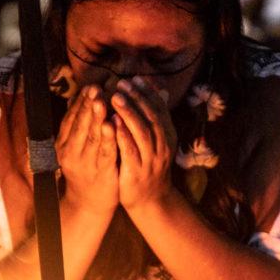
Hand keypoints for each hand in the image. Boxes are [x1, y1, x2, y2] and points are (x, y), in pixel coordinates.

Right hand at [56, 83, 118, 215]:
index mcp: (64, 143)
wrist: (88, 204)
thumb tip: (82, 98)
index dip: (81, 102)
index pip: (72, 118)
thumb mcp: (78, 147)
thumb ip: (80, 126)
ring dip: (96, 118)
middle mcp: (71, 151)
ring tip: (101, 101)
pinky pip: (104, 152)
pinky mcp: (100, 172)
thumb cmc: (87, 170)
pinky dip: (107, 138)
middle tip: (95, 88)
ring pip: (91, 136)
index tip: (91, 86)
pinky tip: (111, 125)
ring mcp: (84, 163)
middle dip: (88, 105)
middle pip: (80, 124)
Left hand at [111, 76, 177, 213]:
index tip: (135, 78)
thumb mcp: (158, 140)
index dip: (148, 93)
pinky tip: (112, 123)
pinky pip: (130, 150)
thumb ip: (157, 117)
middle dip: (137, 98)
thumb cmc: (150, 165)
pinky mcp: (137, 171)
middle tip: (122, 84)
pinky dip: (122, 135)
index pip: (160, 109)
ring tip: (115, 98)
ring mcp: (151, 159)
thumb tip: (161, 89)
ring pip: (142, 131)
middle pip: (151, 117)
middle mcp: (162, 145)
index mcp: (168, 135)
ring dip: (129, 113)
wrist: (151, 200)